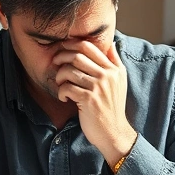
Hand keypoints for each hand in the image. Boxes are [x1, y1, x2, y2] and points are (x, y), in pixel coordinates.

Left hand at [54, 40, 137, 167]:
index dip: (72, 44)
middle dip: (61, 57)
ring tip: (61, 84)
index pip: (90, 47)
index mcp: (114, 69)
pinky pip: (67, 88)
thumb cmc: (112, 107)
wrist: (113, 132)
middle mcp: (107, 76)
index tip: (62, 48)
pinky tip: (64, 97)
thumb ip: (115, 61)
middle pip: (77, 56)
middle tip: (55, 63)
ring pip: (70, 71)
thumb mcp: (120, 82)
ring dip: (59, 76)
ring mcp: (98, 88)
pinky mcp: (88, 100)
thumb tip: (111, 43)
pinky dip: (61, 92)